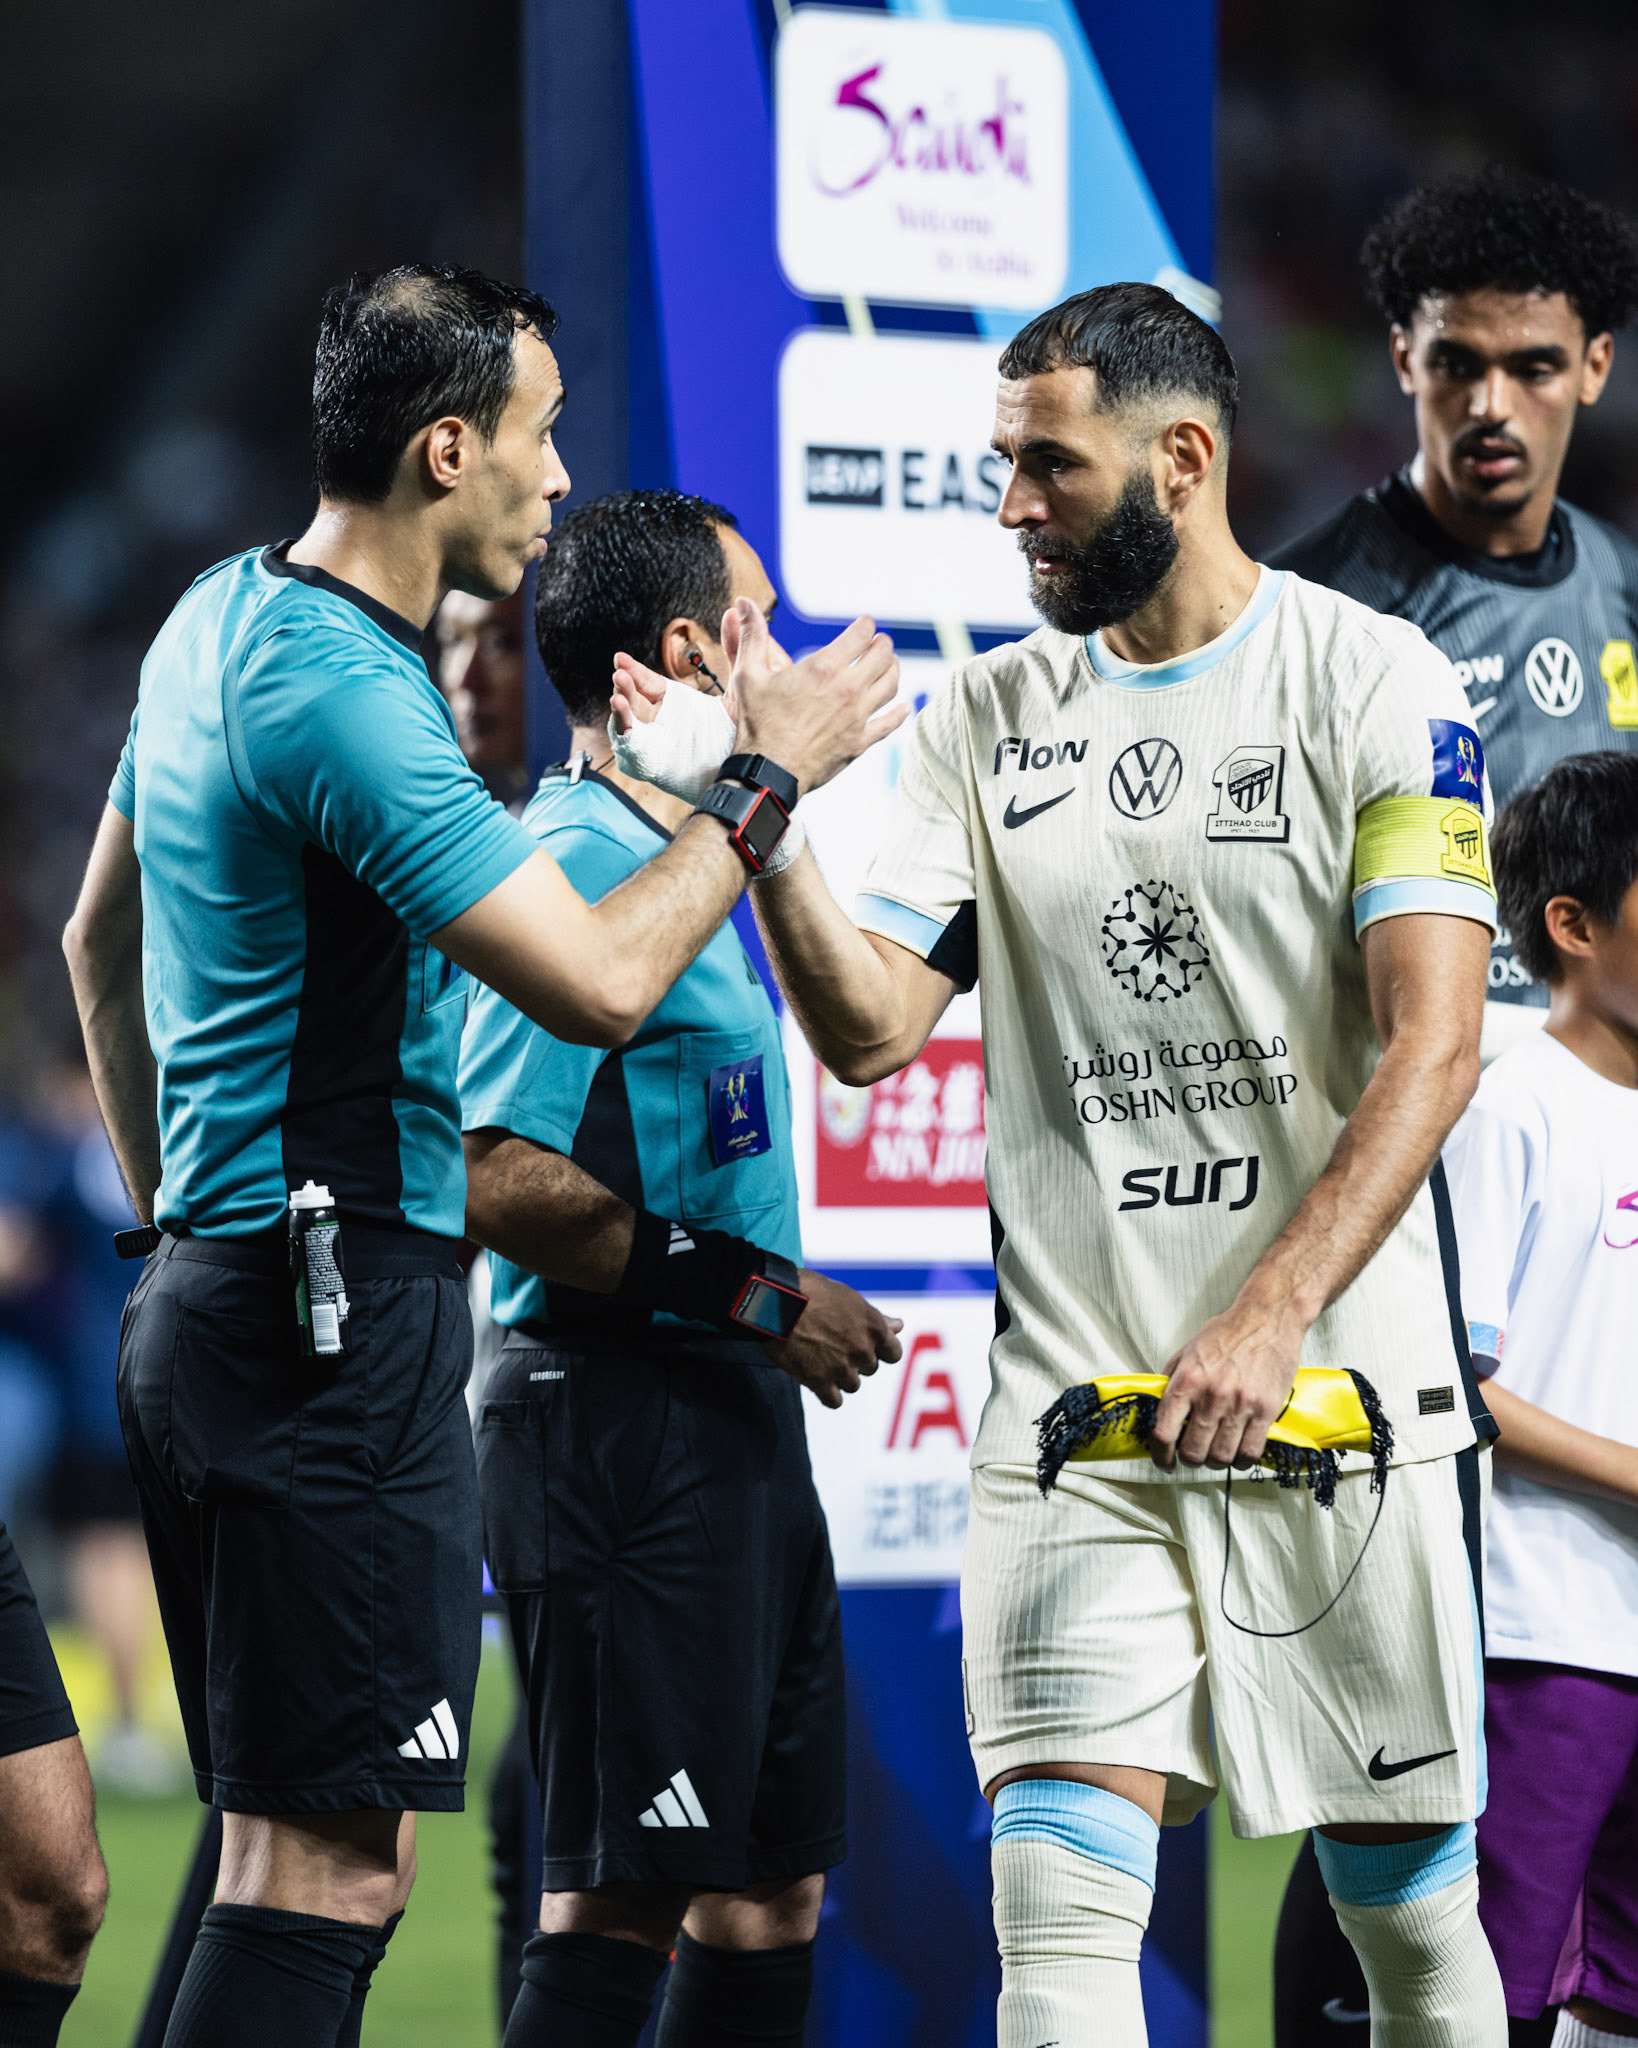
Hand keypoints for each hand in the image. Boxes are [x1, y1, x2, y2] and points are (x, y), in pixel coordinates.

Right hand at [725, 601, 905, 795]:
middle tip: (879, 643)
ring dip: (893, 670)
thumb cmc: (756, 723)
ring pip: (891, 685)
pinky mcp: (860, 742)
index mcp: (823, 668)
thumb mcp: (748, 674)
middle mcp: (847, 689)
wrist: (767, 771)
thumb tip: (743, 601)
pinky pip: (889, 723)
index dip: (865, 625)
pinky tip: (903, 707)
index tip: (864, 625)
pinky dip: (899, 713)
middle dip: (882, 644)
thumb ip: (751, 635)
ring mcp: (857, 717)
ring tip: (889, 666)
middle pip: (883, 656)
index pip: (861, 634)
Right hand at [766, 1269, 902, 1408]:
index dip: (880, 1350)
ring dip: (839, 1376)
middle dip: (855, 1359)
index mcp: (873, 1326)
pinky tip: (815, 1378)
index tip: (866, 1346)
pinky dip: (826, 1393)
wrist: (775, 1301)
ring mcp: (842, 1368)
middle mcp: (862, 1349)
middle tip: (832, 1344)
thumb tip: (898, 1326)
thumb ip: (875, 1317)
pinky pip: (834, 1401)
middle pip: (870, 1368)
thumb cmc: (810, 1292)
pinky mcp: (819, 1382)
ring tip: (820, 1357)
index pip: (893, 1353)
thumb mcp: (848, 1298)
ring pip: (852, 1384)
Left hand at [1147, 1293, 1306, 1470]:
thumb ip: (1171, 1381)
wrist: (1267, 1319)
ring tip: (1216, 1453)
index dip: (1160, 1455)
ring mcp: (1240, 1405)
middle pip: (1193, 1452)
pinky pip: (1250, 1452)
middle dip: (1189, 1460)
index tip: (1164, 1461)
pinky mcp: (1265, 1410)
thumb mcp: (1187, 1351)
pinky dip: (1241, 1461)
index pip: (1164, 1432)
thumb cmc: (1227, 1333)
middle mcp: (1211, 1396)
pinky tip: (1238, 1453)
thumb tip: (1158, 1409)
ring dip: (1215, 1462)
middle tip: (1193, 1455)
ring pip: (1221, 1457)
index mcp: (1187, 1381)